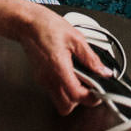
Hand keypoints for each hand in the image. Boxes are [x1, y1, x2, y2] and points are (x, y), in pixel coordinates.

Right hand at [0, 0, 112, 115]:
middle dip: (80, 101)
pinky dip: (63, 87)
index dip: (91, 97)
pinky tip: (69, 72)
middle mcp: (48, 78)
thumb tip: (103, 70)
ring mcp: (42, 79)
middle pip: (65, 107)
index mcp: (59, 69)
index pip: (76, 95)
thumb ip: (91, 58)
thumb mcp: (76, 39)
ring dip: (71, 95)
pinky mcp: (40, 77)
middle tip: (89, 87)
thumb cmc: (47, 26)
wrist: (27, 23)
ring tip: (80, 78)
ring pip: (58, 100)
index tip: (99, 92)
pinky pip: (53, 90)